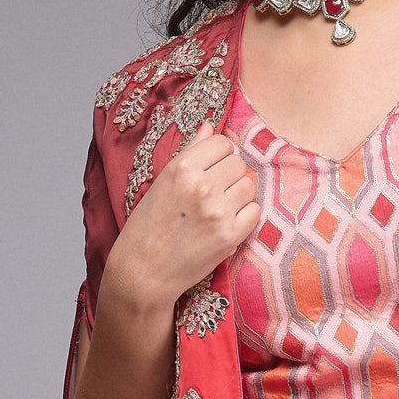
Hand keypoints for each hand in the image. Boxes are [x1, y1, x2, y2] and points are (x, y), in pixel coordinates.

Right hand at [99, 122, 258, 318]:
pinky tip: (226, 223)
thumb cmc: (148, 226)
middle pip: (238, 164)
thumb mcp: (162, 182)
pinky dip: (245, 217)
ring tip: (219, 209)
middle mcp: (202, 185)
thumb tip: (209, 126)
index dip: (220, 155)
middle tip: (214, 193)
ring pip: (249, 186)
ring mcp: (218, 211)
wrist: (143, 271)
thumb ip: (190, 153)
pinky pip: (254, 212)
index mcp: (182, 167)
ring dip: (239, 195)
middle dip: (230, 175)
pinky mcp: (230, 235)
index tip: (212, 169)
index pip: (222, 143)